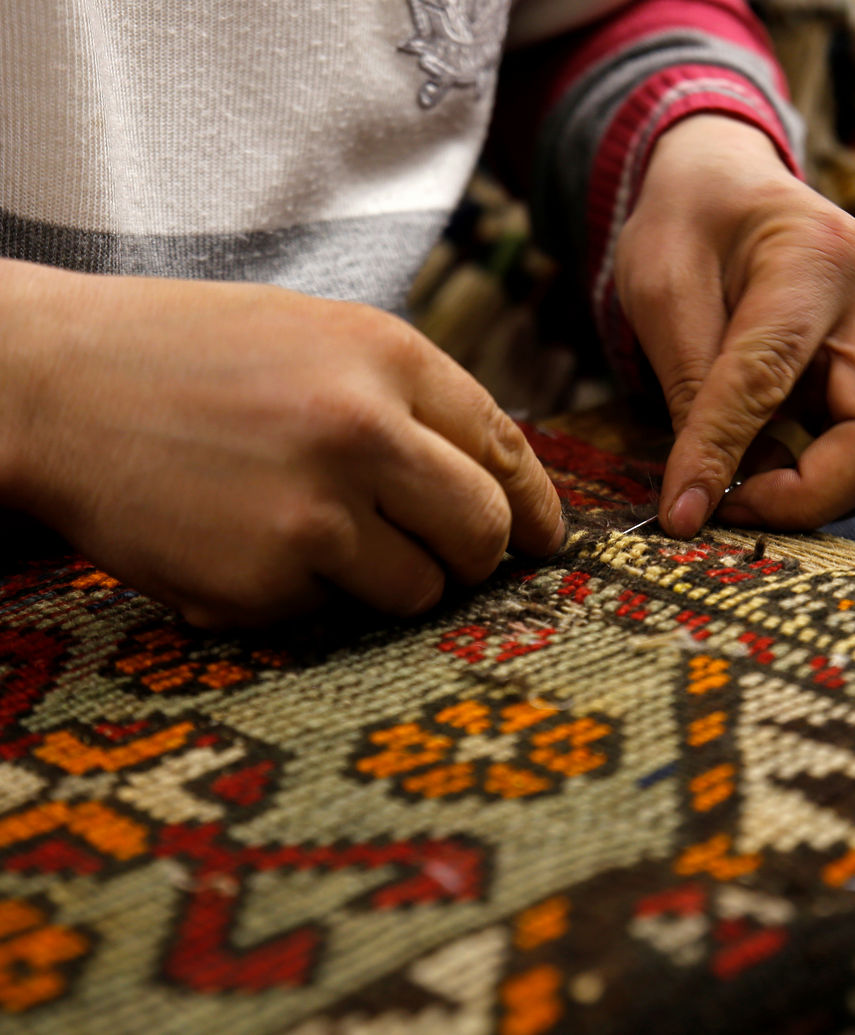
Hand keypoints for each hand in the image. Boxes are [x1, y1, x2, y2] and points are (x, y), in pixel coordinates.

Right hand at [0, 261, 563, 626]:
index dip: (535, 508)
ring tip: (312, 531)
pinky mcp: (263, 584)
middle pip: (482, 534)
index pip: (507, 451)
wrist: (51, 384)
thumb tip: (496, 483)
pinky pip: (330, 614)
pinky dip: (307, 595)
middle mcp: (365, 434)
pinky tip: (248, 542)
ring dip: (389, 579)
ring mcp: (314, 515)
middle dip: (474, 557)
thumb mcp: (318, 339)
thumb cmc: (189, 357)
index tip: (542, 541)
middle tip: (446, 557)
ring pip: (418, 590)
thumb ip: (412, 403)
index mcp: (388, 359)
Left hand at [614, 114, 854, 536]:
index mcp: (814, 257)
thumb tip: (694, 501)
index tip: (681, 514)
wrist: (729, 187)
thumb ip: (688, 388)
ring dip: (825, 494)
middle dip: (803, 496)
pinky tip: (776, 467)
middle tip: (726, 508)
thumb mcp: (662, 290)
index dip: (722, 455)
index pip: (772, 378)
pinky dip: (838, 481)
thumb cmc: (688, 226)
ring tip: (746, 484)